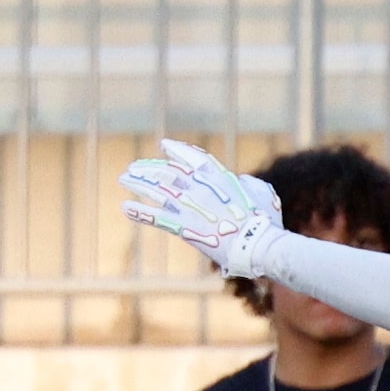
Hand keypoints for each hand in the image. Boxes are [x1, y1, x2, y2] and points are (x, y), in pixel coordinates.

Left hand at [119, 140, 283, 278]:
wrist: (259, 244)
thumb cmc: (266, 222)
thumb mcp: (264, 194)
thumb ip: (249, 183)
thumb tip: (241, 179)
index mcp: (219, 177)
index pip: (193, 158)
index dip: (177, 151)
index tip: (164, 146)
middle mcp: (200, 187)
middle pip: (168, 172)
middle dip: (150, 168)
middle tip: (136, 167)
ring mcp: (190, 206)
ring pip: (157, 190)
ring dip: (139, 183)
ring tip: (124, 179)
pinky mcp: (183, 226)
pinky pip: (156, 217)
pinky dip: (140, 212)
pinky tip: (125, 208)